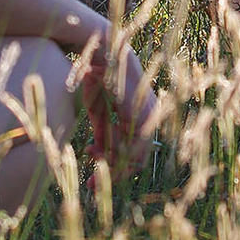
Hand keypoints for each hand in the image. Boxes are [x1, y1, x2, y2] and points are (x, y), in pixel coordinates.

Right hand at [80, 42, 157, 169]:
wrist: (102, 55)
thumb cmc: (98, 78)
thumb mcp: (98, 110)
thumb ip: (103, 131)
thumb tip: (98, 151)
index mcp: (140, 118)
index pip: (134, 151)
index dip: (114, 164)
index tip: (92, 168)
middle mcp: (149, 120)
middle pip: (137, 159)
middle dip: (113, 172)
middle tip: (90, 184)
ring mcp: (149, 118)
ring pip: (136, 157)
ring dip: (112, 165)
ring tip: (90, 159)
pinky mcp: (142, 116)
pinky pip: (133, 147)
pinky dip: (114, 153)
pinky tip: (95, 151)